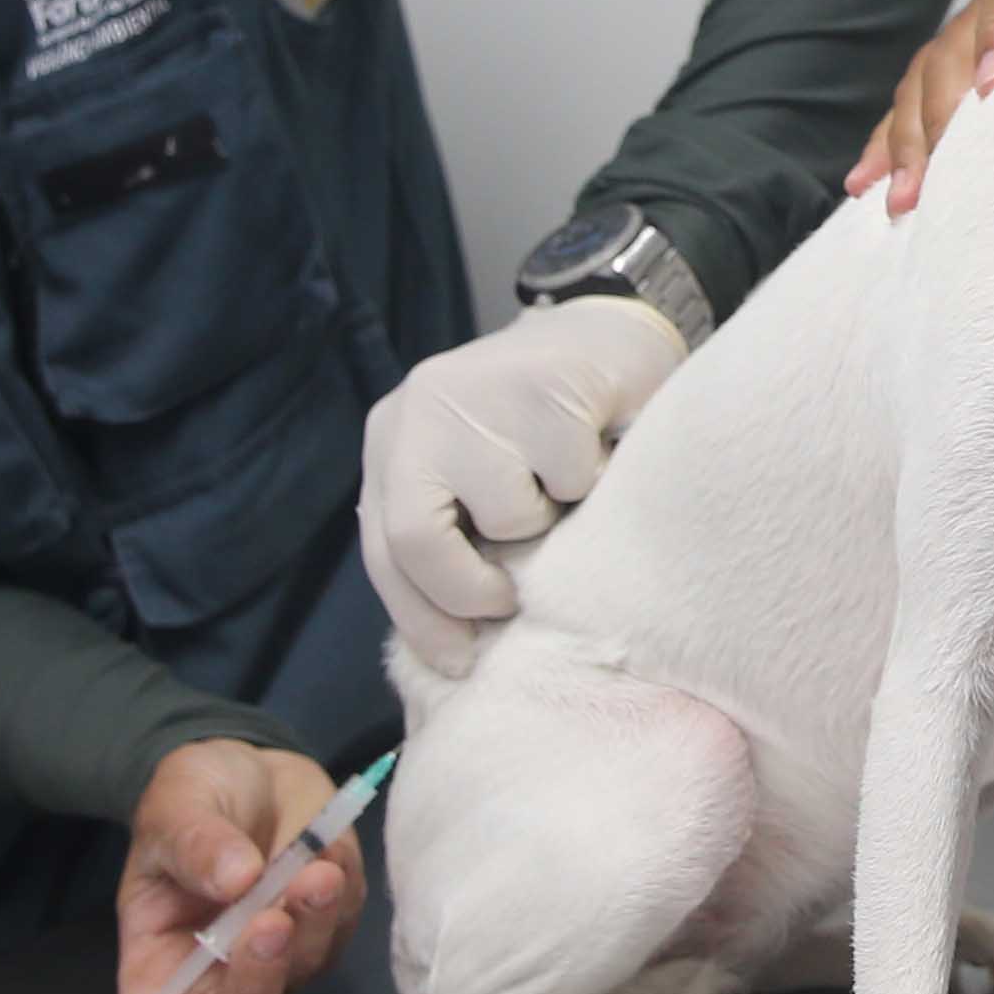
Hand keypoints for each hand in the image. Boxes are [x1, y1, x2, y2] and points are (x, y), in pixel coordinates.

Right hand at [113, 739, 365, 993]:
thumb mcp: (174, 806)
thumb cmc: (193, 797)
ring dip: (310, 923)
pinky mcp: (326, 928)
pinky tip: (327, 845)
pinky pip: (342, 925)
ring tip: (314, 866)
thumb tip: (235, 879)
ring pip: (300, 971)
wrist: (246, 768)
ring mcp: (278, 958)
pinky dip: (340, 888)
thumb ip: (195, 844)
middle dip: (258, 981)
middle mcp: (216, 975)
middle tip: (271, 921)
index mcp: (156, 959)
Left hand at [356, 295, 688, 675]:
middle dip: (469, 590)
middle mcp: (419, 412)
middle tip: (511, 599)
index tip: (459, 661)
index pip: (384, 549)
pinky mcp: (540, 385)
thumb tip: (452, 644)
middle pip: (417, 539)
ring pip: (511, 516)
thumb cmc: (545, 428)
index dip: (420, 617)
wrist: (609, 332)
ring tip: (568, 480)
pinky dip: (597, 479)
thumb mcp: (477, 479)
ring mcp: (476, 393)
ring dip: (554, 520)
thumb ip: (452, 536)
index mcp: (393, 442)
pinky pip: (572, 480)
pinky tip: (598, 440)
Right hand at [846, 0, 993, 214]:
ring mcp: (966, 38)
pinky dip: (885, 146)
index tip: (992, 86)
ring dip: (908, 146)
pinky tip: (864, 182)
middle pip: (951, 53)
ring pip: (921, 85)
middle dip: (939, 118)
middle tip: (933, 173)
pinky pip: (904, 108)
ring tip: (901, 198)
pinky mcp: (945, 73)